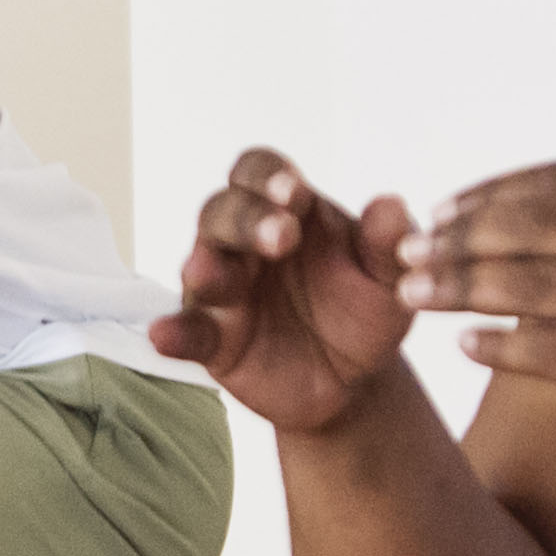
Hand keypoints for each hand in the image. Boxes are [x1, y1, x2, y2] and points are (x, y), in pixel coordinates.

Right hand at [155, 148, 419, 434]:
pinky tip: (163, 335)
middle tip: (281, 236)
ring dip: (206, 267)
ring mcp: (224, 291)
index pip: (259, 174)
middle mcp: (244, 242)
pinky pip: (187, 331)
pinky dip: (173, 332)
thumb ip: (388, 242)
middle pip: (222, 213)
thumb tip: (391, 206)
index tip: (295, 191)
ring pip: (199, 264)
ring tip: (212, 275)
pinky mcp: (213, 341)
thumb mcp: (388, 279)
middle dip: (246, 220)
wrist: (357, 380)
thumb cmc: (365, 311)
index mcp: (287, 211)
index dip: (269, 177)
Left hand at [393, 164, 555, 487]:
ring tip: (412, 292)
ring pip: (535, 285)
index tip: (440, 210)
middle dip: (461, 236)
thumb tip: (517, 222)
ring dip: (462, 286)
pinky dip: (504, 346)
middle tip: (406, 251)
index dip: (491, 193)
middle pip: (536, 224)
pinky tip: (465, 346)